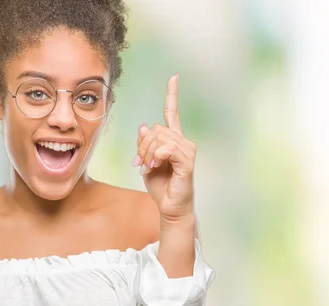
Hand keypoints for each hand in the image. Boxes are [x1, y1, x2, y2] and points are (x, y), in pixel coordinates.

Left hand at [132, 74, 196, 221]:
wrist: (170, 206)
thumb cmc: (160, 185)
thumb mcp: (146, 161)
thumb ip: (144, 144)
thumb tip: (143, 126)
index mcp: (173, 139)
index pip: (172, 112)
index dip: (172, 94)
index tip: (174, 77)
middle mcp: (183, 141)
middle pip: (155, 128)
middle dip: (142, 146)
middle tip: (141, 164)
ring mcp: (187, 150)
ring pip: (158, 138)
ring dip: (147, 154)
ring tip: (149, 168)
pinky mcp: (188, 161)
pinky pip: (167, 148)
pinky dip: (157, 157)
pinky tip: (157, 166)